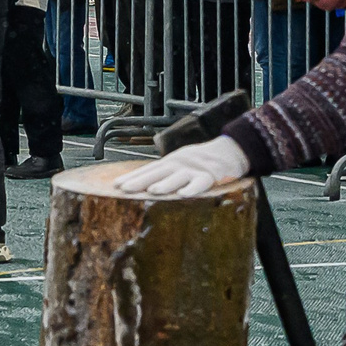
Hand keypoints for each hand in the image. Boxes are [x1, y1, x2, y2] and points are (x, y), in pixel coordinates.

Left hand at [112, 134, 249, 197]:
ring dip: (165, 184)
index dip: (132, 177)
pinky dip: (193, 188)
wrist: (229, 150)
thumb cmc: (200, 161)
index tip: (115, 185)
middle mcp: (179, 164)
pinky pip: (201, 183)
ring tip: (152, 191)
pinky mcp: (211, 175)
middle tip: (124, 188)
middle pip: (157, 173)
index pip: (147, 170)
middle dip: (140, 180)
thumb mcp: (178, 164)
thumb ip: (162, 174)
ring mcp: (194, 169)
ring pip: (178, 177)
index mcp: (169, 162)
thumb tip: (142, 187)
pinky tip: (184, 194)